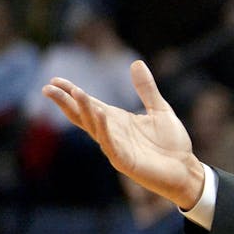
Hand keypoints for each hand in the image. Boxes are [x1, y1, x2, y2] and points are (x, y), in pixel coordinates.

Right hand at [42, 60, 204, 209]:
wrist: (186, 170)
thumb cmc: (172, 143)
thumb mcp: (160, 110)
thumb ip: (147, 89)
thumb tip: (136, 63)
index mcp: (117, 120)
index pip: (90, 105)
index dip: (72, 93)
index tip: (55, 80)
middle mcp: (112, 133)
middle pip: (83, 116)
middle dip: (66, 102)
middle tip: (48, 88)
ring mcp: (116, 147)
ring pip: (95, 127)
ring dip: (85, 110)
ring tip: (76, 92)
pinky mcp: (125, 161)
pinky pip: (111, 144)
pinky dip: (104, 129)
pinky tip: (99, 114)